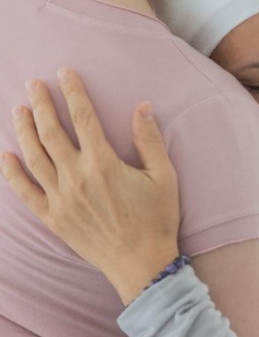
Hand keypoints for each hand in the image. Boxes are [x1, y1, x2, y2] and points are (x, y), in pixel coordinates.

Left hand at [0, 68, 179, 304]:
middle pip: (51, 132)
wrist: (141, 263)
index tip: (64, 73)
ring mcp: (61, 199)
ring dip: (24, 130)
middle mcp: (76, 177)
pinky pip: (25, 192)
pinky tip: (4, 157)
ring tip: (18, 110)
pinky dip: (12, 174)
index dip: (73, 92)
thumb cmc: (156, 218)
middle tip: (33, 84)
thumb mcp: (163, 176)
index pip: (83, 118)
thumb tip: (143, 106)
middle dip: (41, 104)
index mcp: (103, 163)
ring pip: (34, 157)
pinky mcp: (53, 218)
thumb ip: (149, 140)